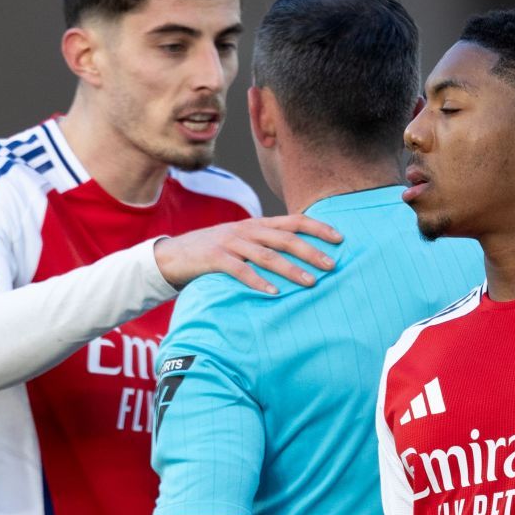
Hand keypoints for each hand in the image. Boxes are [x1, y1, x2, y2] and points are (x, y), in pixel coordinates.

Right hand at [153, 216, 340, 295]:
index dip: (317, 227)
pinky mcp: (214, 258)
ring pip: (266, 254)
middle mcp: (247, 230)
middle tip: (332, 265)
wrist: (174, 255)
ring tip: (310, 283)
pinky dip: (257, 281)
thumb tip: (301, 257)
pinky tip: (273, 293)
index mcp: (258, 224)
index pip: (293, 221)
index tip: (340, 238)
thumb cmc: (216, 252)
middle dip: (310, 251)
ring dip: (290, 269)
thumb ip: (268, 245)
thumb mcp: (244, 242)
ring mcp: (230, 242)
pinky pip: (239, 270)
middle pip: (284, 238)